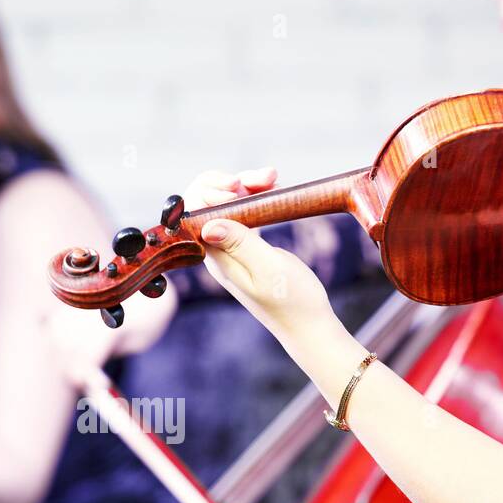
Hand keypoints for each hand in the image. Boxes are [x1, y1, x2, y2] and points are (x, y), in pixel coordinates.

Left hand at [184, 168, 338, 336]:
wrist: (309, 324)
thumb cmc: (293, 301)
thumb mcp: (269, 269)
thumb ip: (241, 244)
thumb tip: (208, 225)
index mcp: (216, 257)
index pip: (194, 214)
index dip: (210, 192)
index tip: (238, 188)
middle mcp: (218, 251)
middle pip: (207, 203)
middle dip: (229, 182)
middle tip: (265, 179)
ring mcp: (232, 247)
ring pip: (227, 203)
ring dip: (246, 184)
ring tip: (272, 178)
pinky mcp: (248, 244)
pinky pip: (242, 211)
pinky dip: (255, 195)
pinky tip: (273, 188)